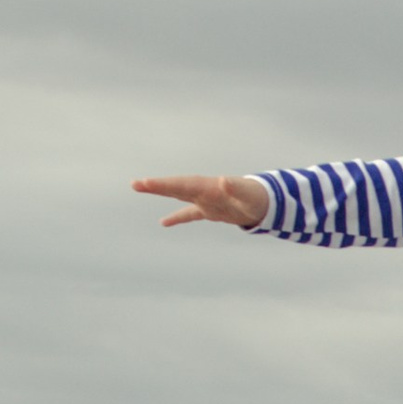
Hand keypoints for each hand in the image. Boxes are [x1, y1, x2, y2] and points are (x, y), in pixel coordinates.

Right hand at [136, 174, 272, 230]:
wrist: (267, 202)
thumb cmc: (256, 197)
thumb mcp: (247, 194)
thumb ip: (235, 188)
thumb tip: (223, 181)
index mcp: (208, 186)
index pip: (182, 184)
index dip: (164, 184)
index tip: (146, 183)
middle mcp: (203, 190)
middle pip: (176, 187)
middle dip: (157, 186)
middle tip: (136, 183)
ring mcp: (205, 199)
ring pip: (179, 195)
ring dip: (162, 192)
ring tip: (140, 188)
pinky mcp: (210, 210)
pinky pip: (190, 213)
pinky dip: (177, 217)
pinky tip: (164, 223)